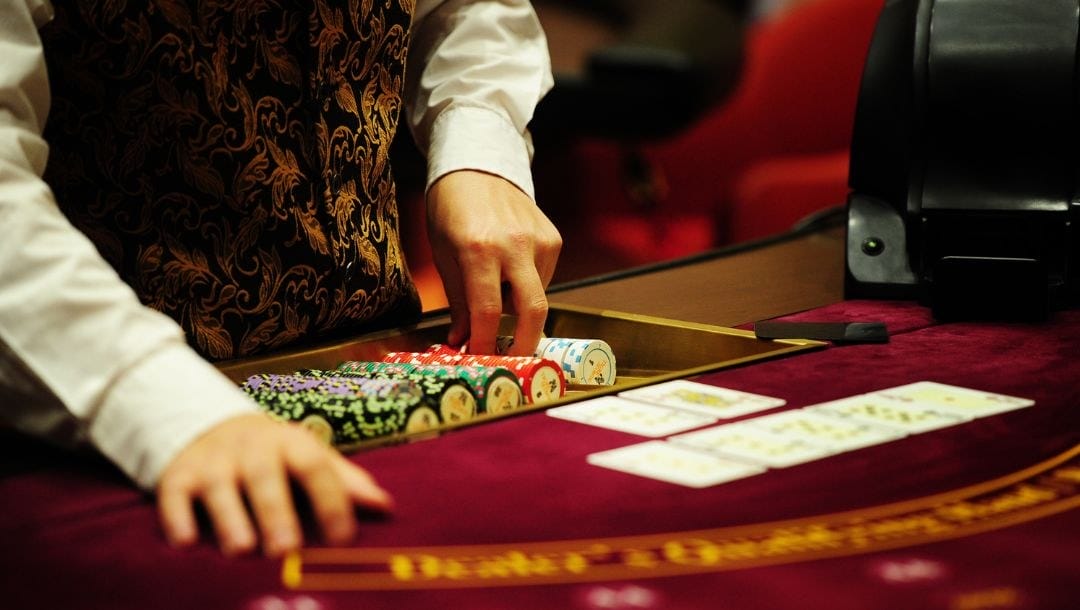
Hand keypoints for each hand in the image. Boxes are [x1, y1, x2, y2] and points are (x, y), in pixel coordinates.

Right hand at [156, 413, 391, 556]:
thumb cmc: (274, 457)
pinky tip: (187, 543)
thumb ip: (345, 483)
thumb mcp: (310, 458)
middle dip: (276, 512)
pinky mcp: (177, 477)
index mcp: (293, 444)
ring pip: (221, 488)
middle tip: (287, 549)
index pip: (316, 467)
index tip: (344, 539)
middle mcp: (252, 449)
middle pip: (266, 476)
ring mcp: (213, 462)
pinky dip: (178, 518)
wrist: (210, 427)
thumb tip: (386, 506)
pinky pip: (175, 496)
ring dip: (230, 518)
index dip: (332, 501)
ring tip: (242, 550)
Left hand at [426, 170, 561, 355]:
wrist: (477, 166)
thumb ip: (458, 301)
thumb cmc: (451, 211)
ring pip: (537, 294)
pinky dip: (525, 284)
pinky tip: (509, 265)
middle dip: (525, 344)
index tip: (480, 360)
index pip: (488, 311)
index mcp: (479, 248)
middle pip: (533, 311)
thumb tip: (462, 341)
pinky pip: (543, 277)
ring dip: (517, 304)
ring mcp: (540, 240)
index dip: (485, 343)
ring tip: (495, 283)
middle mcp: (515, 244)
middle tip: (513, 361)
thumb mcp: (444, 255)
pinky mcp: (554, 237)